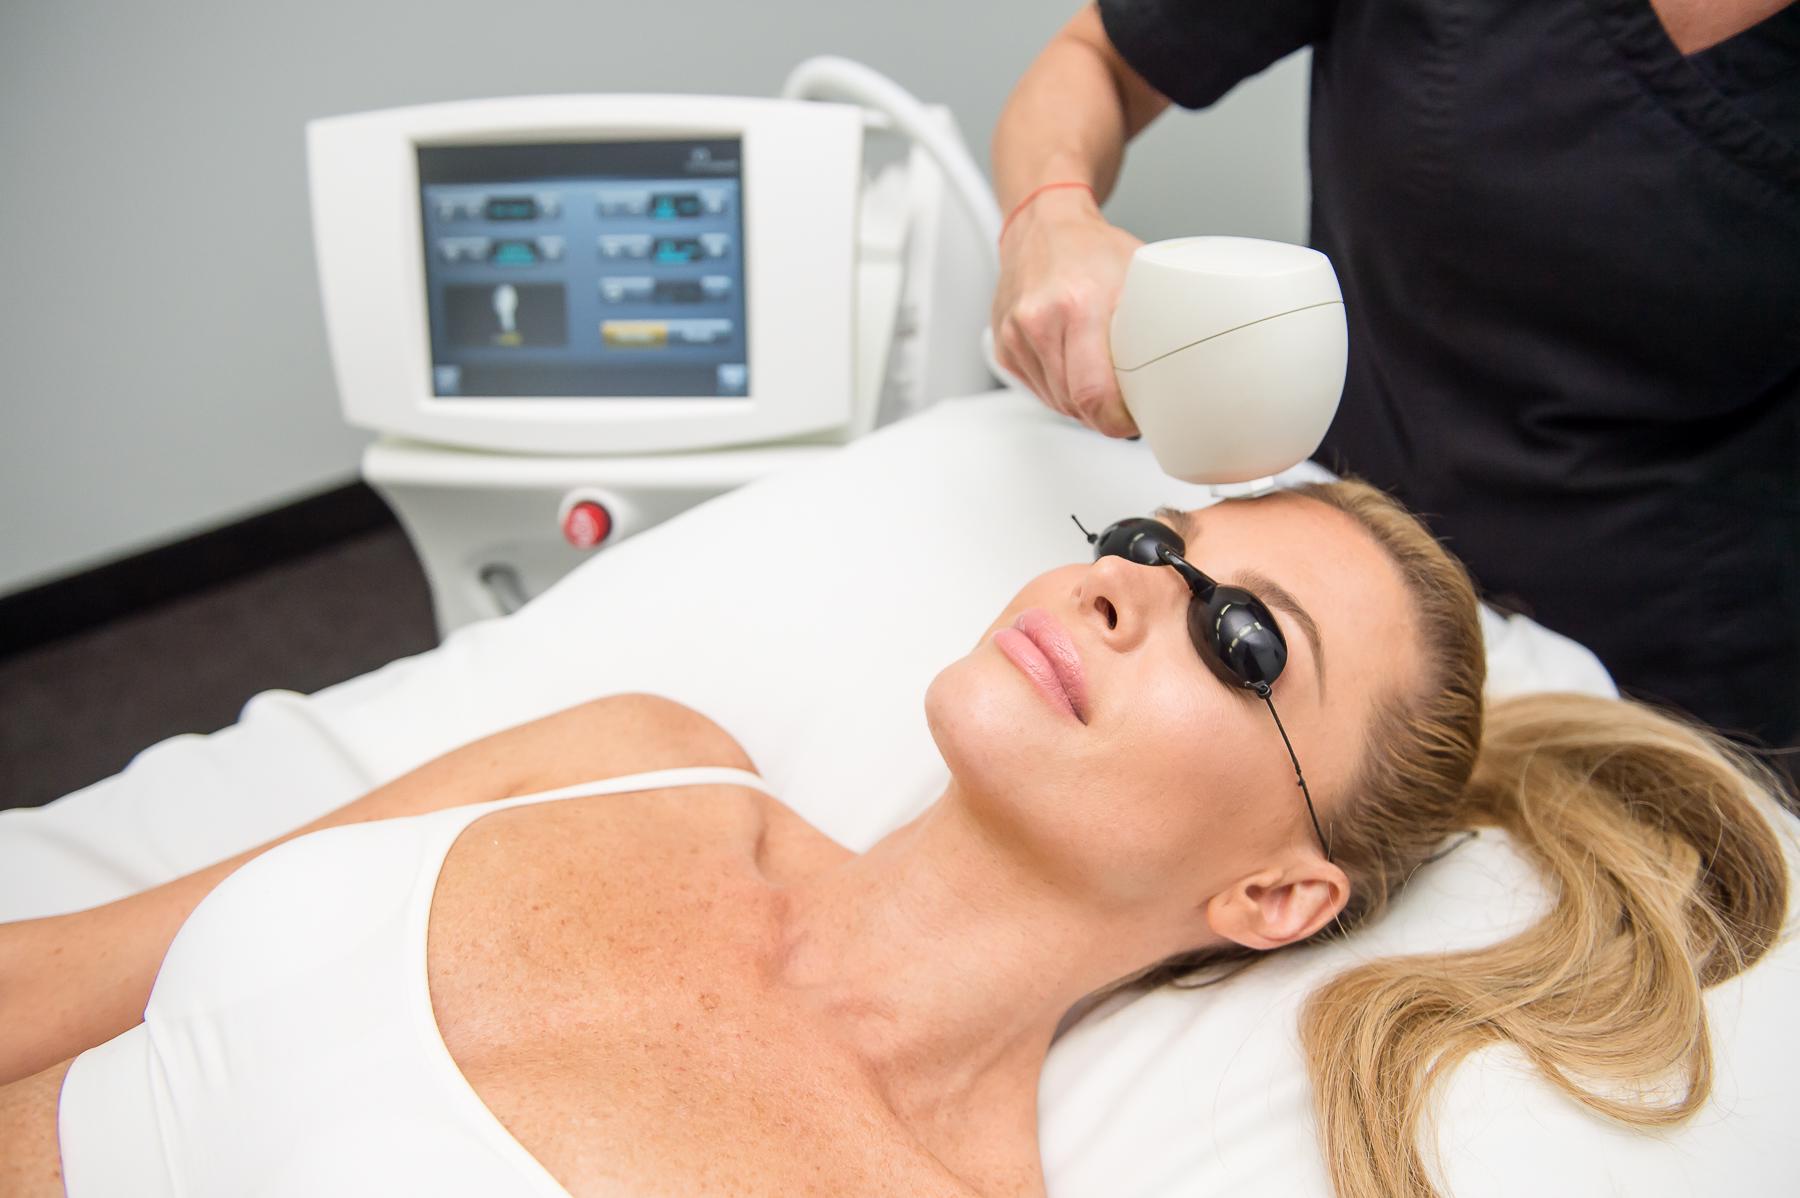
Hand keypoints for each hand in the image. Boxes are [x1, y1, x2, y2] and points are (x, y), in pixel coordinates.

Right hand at [990, 189, 1143, 437]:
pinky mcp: (1003, 347)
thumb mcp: (1137, 275)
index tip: (1133, 421)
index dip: (1117, 421)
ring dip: (1083, 404)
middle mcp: (1037, 322)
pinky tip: (1076, 369)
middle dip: (1104, 414)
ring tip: (1103, 381)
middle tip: (1127, 403)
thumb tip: (1182, 366)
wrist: (1041, 225)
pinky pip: (1039, 391)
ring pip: (1057, 403)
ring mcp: (1014, 336)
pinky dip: (1061, 390)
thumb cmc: (1090, 248)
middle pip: (1075, 405)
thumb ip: (1154, 322)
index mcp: (1076, 305)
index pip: (1092, 394)